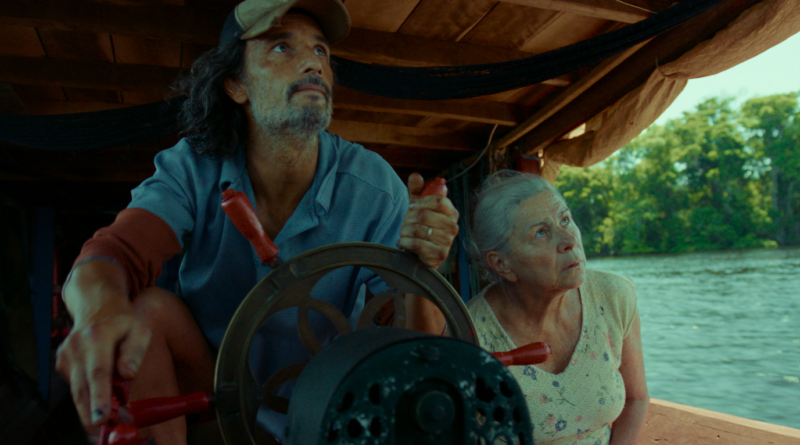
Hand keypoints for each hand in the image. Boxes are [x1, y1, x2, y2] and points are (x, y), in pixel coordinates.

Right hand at [56, 298, 151, 431]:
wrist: (97, 307)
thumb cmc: (123, 322)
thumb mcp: (140, 330)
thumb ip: (135, 352)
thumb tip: (128, 374)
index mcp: (98, 337)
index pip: (98, 372)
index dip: (99, 398)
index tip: (101, 418)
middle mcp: (77, 347)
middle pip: (82, 388)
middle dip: (91, 413)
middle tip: (103, 432)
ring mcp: (66, 356)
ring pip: (77, 391)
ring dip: (89, 409)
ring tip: (106, 420)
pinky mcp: (61, 364)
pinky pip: (76, 386)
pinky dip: (87, 396)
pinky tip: (100, 394)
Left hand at [396, 173, 458, 269]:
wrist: (420, 253)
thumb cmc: (421, 226)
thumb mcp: (418, 206)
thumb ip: (417, 190)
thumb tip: (416, 175)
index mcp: (451, 212)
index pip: (439, 200)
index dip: (421, 202)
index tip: (411, 206)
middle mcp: (453, 226)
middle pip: (424, 215)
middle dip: (408, 219)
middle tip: (405, 223)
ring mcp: (448, 242)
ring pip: (418, 229)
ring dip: (405, 231)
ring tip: (405, 234)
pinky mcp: (439, 255)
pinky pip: (416, 244)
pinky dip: (405, 242)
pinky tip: (405, 244)